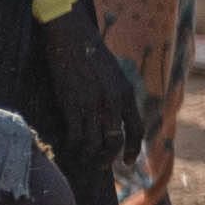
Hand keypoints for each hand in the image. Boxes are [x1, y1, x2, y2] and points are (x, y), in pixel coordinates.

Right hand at [55, 21, 146, 165]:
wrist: (72, 37)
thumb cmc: (91, 54)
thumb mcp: (114, 74)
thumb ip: (118, 95)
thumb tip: (118, 115)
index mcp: (125, 94)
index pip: (135, 129)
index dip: (132, 149)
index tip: (126, 161)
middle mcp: (112, 102)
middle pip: (115, 141)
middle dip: (109, 158)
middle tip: (102, 166)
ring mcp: (92, 104)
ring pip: (94, 143)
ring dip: (89, 156)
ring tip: (84, 161)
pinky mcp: (71, 104)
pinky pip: (76, 135)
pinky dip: (73, 146)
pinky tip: (68, 148)